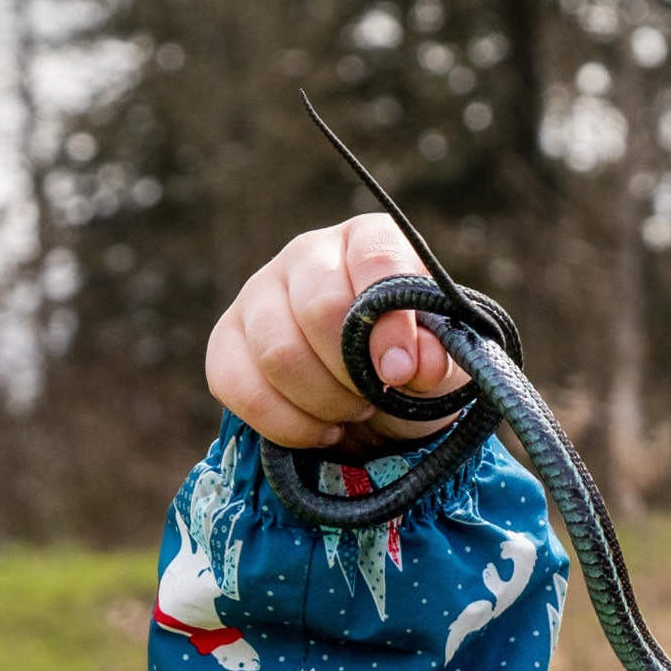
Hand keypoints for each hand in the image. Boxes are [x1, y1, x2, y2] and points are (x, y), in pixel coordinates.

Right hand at [206, 214, 467, 451]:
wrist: (377, 410)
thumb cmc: (414, 372)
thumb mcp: (443, 366)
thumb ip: (438, 357)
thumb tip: (413, 363)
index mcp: (369, 241)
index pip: (375, 260)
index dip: (389, 325)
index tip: (399, 374)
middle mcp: (308, 255)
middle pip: (319, 310)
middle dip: (354, 374)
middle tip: (374, 397)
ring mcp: (259, 294)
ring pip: (278, 354)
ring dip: (324, 403)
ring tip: (351, 411)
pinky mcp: (226, 341)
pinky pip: (237, 386)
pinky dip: (287, 425)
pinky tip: (319, 428)